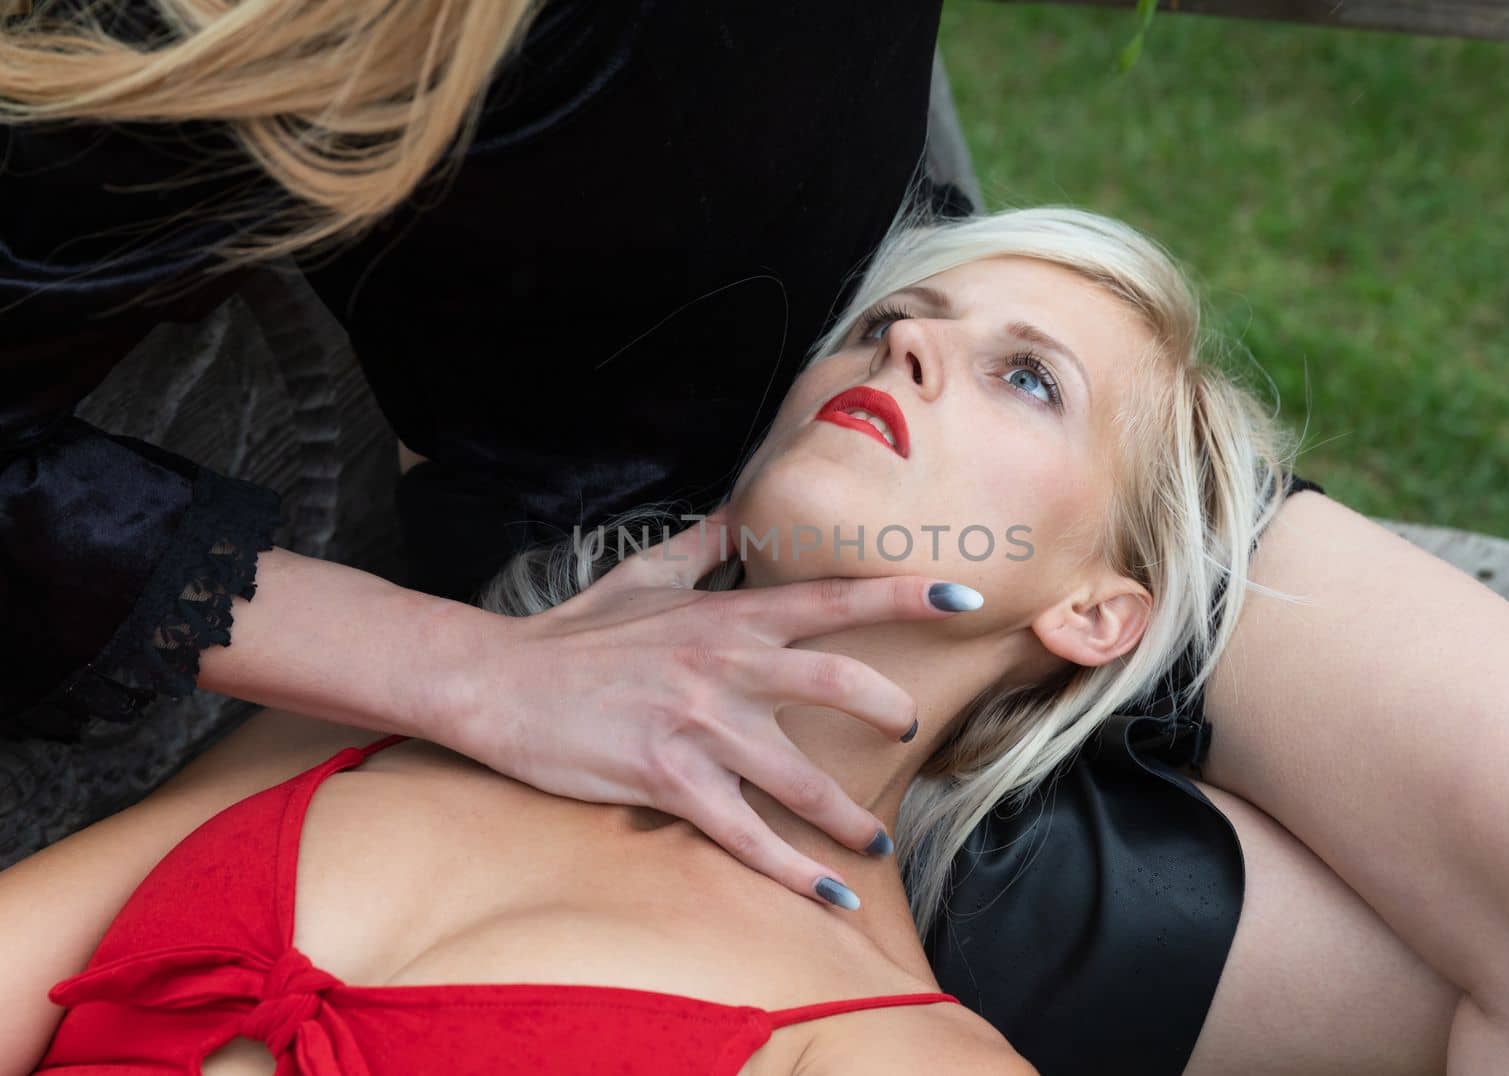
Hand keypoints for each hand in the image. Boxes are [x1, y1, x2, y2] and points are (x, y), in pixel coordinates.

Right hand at [426, 508, 982, 908]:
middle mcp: (726, 665)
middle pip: (839, 682)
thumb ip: (708, 544)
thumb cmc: (575, 632)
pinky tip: (834, 893)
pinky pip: (746, 834)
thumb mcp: (645, 573)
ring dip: (849, 815)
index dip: (906, 595)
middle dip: (889, 710)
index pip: (834, 599)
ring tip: (878, 839)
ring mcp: (699, 725)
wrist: (498, 681)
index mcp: (728, 617)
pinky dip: (795, 870)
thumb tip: (745, 506)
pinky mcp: (669, 780)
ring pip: (801, 775)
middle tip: (909, 730)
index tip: (964, 595)